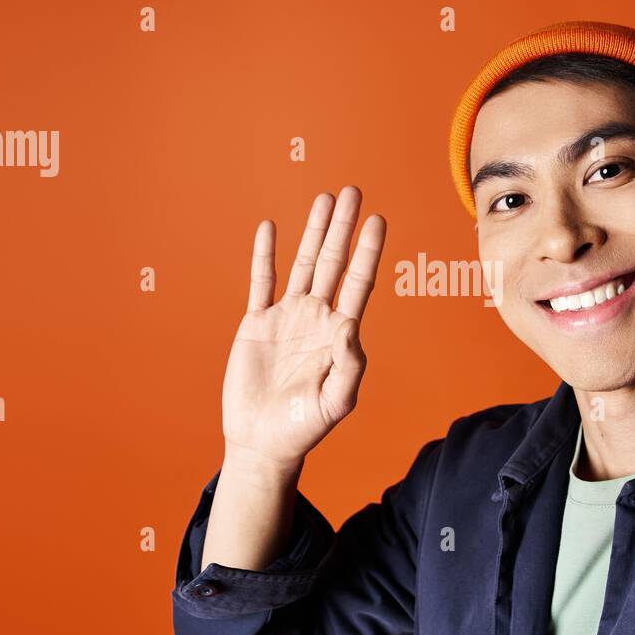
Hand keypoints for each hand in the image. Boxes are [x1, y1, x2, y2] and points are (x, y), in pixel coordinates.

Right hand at [221, 186, 385, 467]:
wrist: (264, 442)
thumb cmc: (305, 428)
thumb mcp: (337, 401)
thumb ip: (349, 365)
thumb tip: (349, 324)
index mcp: (339, 333)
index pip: (358, 282)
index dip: (367, 251)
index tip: (377, 220)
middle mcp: (316, 318)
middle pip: (333, 262)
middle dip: (342, 228)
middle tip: (352, 191)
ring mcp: (286, 317)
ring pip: (303, 264)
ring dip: (312, 232)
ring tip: (324, 198)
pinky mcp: (256, 324)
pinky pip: (261, 281)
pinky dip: (264, 255)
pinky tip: (269, 228)